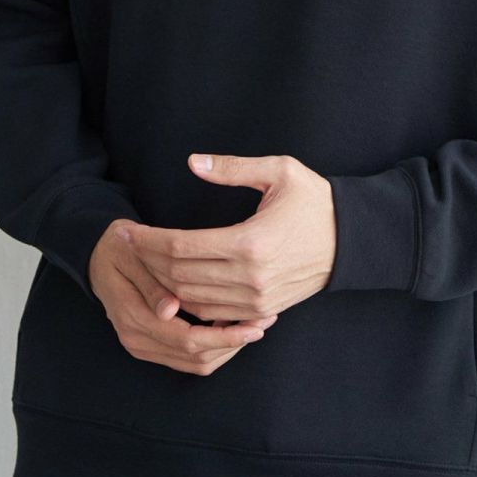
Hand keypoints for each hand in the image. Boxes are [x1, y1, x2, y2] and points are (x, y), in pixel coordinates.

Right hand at [89, 221, 278, 374]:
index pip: (187, 339)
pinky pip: (187, 358)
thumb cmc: (120, 246)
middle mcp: (135, 338)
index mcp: (132, 316)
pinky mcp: (150, 344)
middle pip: (195, 358)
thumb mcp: (132, 254)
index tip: (255, 324)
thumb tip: (170, 311)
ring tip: (254, 325)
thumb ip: (151, 284)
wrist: (97, 254)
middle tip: (264, 324)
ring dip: (226, 348)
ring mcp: (141, 345)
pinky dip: (213, 347)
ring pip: (194, 363)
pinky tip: (231, 327)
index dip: (225, 336)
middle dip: (233, 344)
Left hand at [131, 152, 337, 322]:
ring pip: (191, 300)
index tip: (127, 231)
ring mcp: (256, 300)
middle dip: (145, 262)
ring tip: (141, 263)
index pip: (181, 248)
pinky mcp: (261, 310)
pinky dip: (187, 301)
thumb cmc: (315, 201)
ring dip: (161, 283)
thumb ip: (232, 168)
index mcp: (251, 242)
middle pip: (179, 277)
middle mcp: (250, 277)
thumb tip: (193, 162)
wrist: (352, 240)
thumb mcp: (279, 171)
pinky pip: (211, 314)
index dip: (147, 241)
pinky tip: (171, 282)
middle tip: (124, 246)